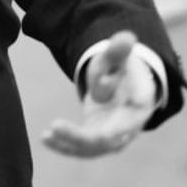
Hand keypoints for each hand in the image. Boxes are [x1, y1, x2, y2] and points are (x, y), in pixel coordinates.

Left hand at [42, 30, 156, 157]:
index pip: (138, 107)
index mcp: (141, 102)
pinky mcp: (97, 140)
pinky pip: (81, 148)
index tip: (108, 106)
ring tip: (47, 135)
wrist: (123, 89)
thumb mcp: (119, 57)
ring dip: (69, 143)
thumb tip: (126, 38)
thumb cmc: (122, 70)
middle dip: (83, 136)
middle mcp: (129, 125)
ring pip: (93, 148)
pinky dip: (63, 146)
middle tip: (56, 125)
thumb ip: (119, 50)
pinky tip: (44, 138)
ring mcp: (113, 136)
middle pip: (109, 137)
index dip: (127, 112)